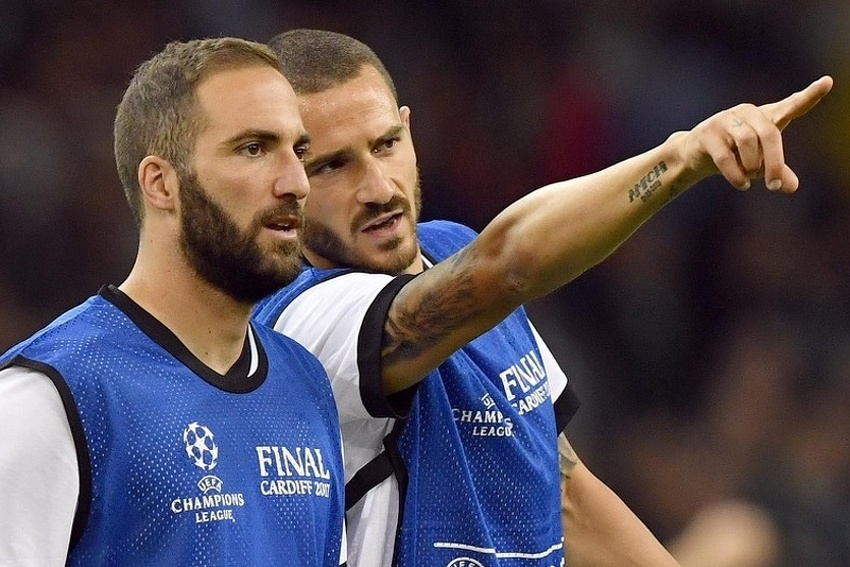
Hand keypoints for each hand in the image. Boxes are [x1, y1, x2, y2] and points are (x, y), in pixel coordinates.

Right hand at [680, 75, 832, 191]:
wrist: (693, 155)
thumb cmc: (734, 155)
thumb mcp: (759, 164)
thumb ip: (778, 171)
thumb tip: (792, 187)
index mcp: (766, 116)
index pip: (792, 105)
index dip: (810, 95)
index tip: (828, 82)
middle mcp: (748, 112)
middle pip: (769, 133)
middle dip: (774, 162)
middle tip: (775, 186)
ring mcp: (725, 120)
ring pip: (747, 141)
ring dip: (752, 166)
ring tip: (750, 179)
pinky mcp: (706, 133)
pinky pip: (725, 156)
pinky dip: (736, 175)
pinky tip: (742, 185)